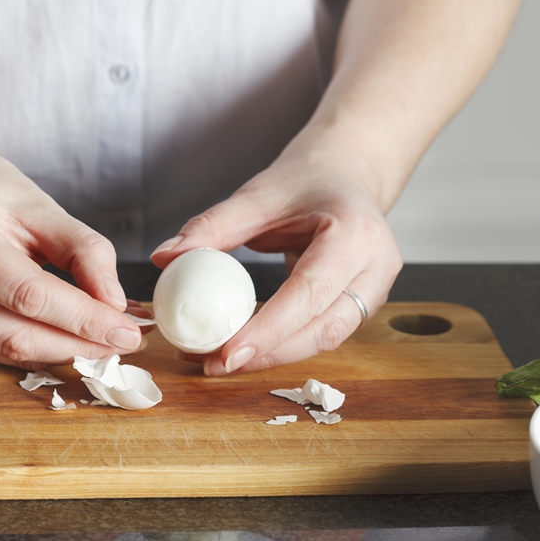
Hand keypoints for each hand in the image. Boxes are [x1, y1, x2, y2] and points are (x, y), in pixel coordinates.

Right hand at [0, 140, 144, 368]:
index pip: (29, 296)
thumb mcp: (42, 206)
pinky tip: (71, 337)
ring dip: (64, 353)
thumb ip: (84, 252)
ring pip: (7, 353)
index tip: (130, 329)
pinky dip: (41, 349)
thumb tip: (116, 305)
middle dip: (79, 345)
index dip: (85, 320)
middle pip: (16, 337)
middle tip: (127, 340)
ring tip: (106, 339)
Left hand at [150, 139, 400, 374]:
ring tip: (217, 359)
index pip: (310, 292)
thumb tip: (164, 258)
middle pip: (323, 329)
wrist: (345, 175)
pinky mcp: (363, 305)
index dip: (269, 330)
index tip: (226, 354)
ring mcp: (375, 290)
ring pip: (325, 340)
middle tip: (212, 364)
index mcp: (356, 233)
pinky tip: (243, 346)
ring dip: (273, 356)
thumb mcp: (257, 195)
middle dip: (267, 354)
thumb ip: (212, 227)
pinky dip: (282, 345)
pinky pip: (321, 334)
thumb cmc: (304, 181)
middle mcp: (376, 267)